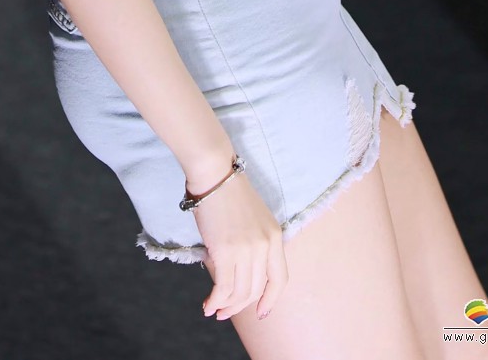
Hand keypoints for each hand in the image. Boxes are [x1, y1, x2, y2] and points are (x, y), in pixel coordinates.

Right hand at [193, 168, 289, 321]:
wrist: (215, 174)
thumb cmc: (229, 193)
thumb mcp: (254, 219)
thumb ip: (255, 244)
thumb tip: (242, 273)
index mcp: (275, 237)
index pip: (280, 279)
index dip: (271, 299)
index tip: (261, 312)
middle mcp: (265, 245)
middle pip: (256, 289)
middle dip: (240, 307)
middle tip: (225, 313)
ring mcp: (247, 250)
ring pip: (240, 293)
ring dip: (226, 306)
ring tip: (214, 310)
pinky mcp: (226, 252)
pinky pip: (224, 288)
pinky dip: (215, 301)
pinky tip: (207, 304)